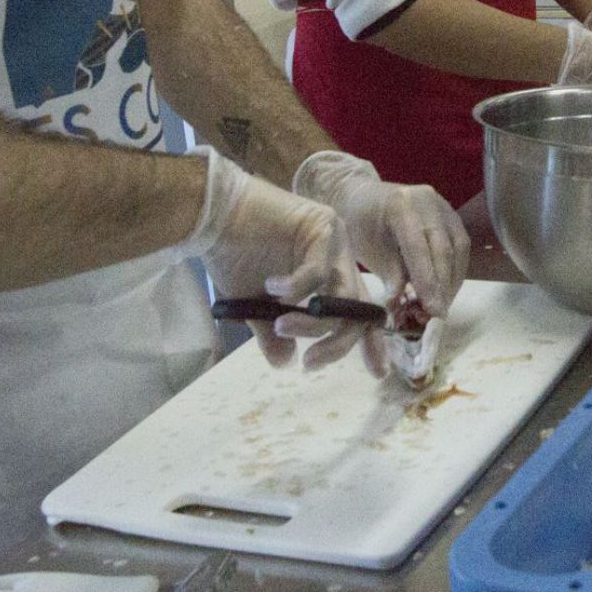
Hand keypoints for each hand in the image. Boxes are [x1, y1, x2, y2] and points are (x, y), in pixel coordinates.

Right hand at [190, 149, 385, 375]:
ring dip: (312, 321)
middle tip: (311, 363)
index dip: (371, 342)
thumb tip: (285, 363)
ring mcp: (333, 241)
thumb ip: (273, 333)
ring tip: (280, 324)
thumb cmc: (233, 257)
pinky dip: (296, 288)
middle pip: (357, 309)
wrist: (213, 217)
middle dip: (338, 343)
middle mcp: (338, 259)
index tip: (378, 373)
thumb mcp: (255, 307)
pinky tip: (272, 287)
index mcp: (328, 277)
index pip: (359, 312)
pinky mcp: (321, 225)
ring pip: (341, 295)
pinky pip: (318, 271)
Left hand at [292, 152, 468, 315]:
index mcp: (401, 206)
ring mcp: (443, 205)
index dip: (427, 282)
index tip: (433, 310)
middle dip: (443, 285)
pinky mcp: (451, 214)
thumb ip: (390, 277)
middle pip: (443, 248)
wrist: (363, 197)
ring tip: (443, 304)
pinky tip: (447, 288)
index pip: (419, 248)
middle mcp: (427, 201)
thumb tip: (402, 309)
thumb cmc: (361, 225)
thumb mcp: (369, 252)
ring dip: (452, 280)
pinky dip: (455, 269)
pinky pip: (460, 244)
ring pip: (458, 247)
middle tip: (439, 314)